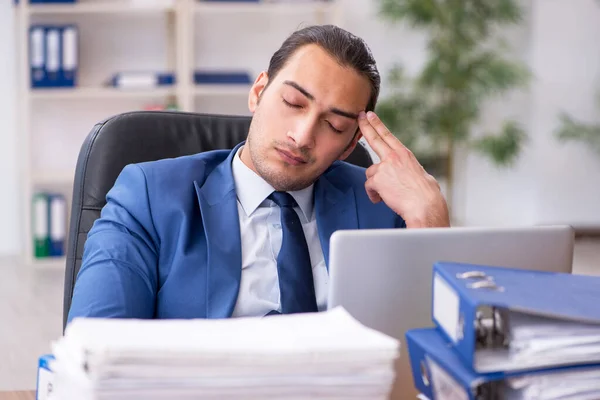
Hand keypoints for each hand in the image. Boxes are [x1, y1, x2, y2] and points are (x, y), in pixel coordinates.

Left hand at [358, 111, 449, 227]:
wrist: (424, 205)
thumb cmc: (426, 195)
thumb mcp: (420, 174)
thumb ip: (408, 170)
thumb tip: (409, 175)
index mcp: (405, 154)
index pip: (388, 136)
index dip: (377, 124)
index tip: (370, 115)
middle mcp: (394, 157)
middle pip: (374, 138)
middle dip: (365, 126)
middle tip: (359, 117)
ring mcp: (384, 167)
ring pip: (371, 173)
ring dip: (376, 184)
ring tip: (387, 194)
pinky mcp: (377, 179)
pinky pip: (369, 187)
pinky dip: (374, 195)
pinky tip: (382, 199)